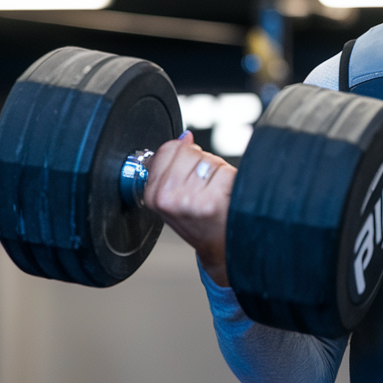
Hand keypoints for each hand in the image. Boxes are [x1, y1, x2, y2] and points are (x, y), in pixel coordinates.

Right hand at [144, 131, 236, 286]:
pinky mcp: (213, 200)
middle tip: (204, 186)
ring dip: (216, 171)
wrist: (220, 246)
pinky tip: (224, 196)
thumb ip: (171, 165)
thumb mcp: (173, 195)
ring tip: (214, 192)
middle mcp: (167, 198)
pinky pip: (224, 169)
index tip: (187, 175)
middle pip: (189, 150)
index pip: (167, 149)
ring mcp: (190, 199)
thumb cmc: (200, 219)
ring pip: (208, 159)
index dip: (183, 156)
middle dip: (200, 162)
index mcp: (153, 194)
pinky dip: (229, 178)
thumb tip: (185, 137)